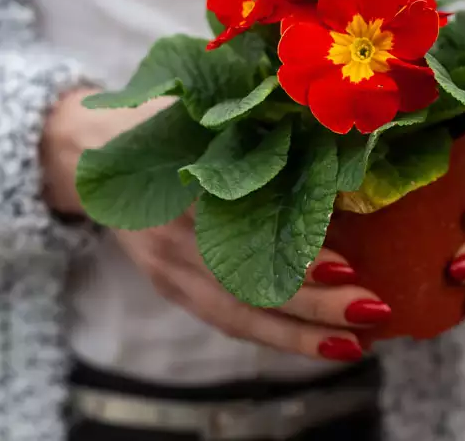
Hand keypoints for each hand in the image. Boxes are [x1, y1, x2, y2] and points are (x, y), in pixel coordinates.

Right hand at [43, 88, 388, 359]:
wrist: (91, 150)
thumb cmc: (163, 123)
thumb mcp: (208, 119)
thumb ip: (257, 140)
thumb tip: (337, 165)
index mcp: (183, 184)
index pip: (245, 230)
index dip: (292, 254)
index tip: (346, 267)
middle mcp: (171, 235)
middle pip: (246, 284)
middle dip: (314, 306)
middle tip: (373, 312)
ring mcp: (165, 267)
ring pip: (237, 315)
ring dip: (298, 336)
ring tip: (354, 346)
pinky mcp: (168, 285)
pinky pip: (223, 319)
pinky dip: (272, 335)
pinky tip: (315, 344)